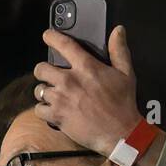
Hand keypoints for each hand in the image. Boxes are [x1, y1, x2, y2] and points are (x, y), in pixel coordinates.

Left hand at [32, 25, 141, 155]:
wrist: (120, 134)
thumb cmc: (124, 104)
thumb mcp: (126, 74)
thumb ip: (119, 50)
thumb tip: (118, 31)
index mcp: (86, 67)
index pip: (63, 44)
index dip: (51, 37)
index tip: (47, 36)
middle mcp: (69, 80)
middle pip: (41, 68)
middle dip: (44, 71)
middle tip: (51, 77)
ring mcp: (61, 99)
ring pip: (39, 90)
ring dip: (46, 93)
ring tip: (55, 97)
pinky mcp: (57, 116)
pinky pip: (39, 109)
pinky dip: (44, 111)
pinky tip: (54, 111)